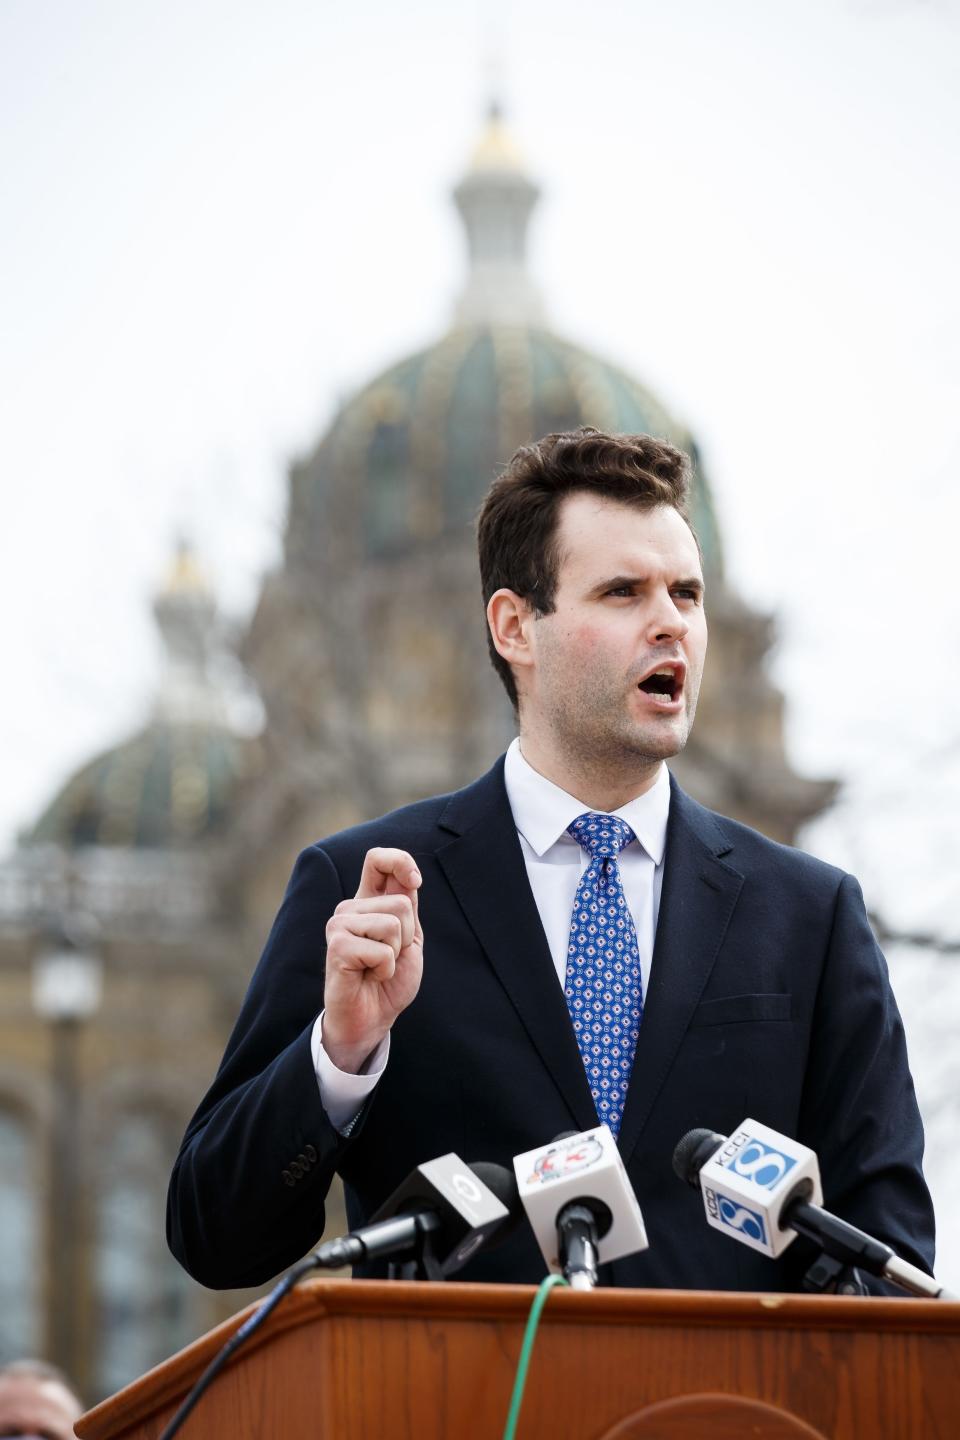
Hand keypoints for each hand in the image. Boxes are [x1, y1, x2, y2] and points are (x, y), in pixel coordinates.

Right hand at [322, 848, 423, 1072]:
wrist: (372, 1018)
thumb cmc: (390, 981)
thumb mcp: (408, 939)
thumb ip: (407, 907)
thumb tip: (409, 879)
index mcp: (368, 901)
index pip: (377, 860)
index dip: (400, 861)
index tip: (414, 882)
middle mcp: (350, 907)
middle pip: (402, 902)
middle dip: (408, 936)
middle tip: (389, 957)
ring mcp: (340, 924)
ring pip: (393, 924)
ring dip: (396, 954)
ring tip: (378, 967)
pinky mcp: (337, 946)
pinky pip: (382, 951)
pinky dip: (386, 969)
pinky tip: (370, 976)